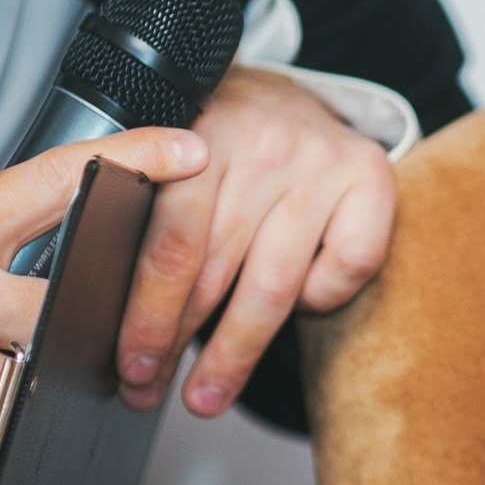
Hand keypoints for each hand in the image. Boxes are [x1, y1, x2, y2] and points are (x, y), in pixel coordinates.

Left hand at [114, 66, 396, 416]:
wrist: (286, 91)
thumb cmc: (220, 140)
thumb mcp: (169, 156)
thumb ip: (146, 210)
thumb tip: (113, 316)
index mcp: (199, 132)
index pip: (172, 242)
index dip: (148, 314)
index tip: (131, 364)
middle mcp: (264, 142)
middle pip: (216, 270)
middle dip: (178, 342)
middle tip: (150, 392)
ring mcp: (321, 160)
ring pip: (275, 284)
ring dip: (236, 351)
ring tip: (208, 393)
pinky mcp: (372, 176)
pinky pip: (347, 268)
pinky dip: (320, 298)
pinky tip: (297, 303)